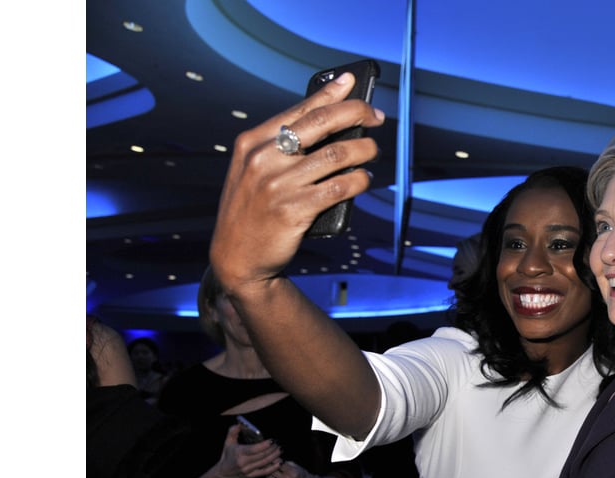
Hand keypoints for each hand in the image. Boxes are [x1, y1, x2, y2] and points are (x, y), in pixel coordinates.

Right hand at [209, 70, 385, 292]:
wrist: (236, 257)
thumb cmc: (253, 210)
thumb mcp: (254, 171)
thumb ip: (282, 147)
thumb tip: (330, 123)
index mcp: (252, 142)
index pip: (299, 109)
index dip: (331, 93)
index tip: (352, 83)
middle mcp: (263, 159)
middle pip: (321, 123)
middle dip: (356, 113)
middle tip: (377, 116)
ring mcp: (278, 185)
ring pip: (336, 155)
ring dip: (364, 149)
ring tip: (373, 150)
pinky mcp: (293, 210)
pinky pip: (339, 188)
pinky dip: (358, 180)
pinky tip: (364, 179)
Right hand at [214, 423, 282, 477]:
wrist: (224, 473)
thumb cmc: (227, 456)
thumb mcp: (228, 443)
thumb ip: (232, 432)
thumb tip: (238, 425)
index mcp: (239, 453)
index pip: (254, 449)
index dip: (265, 445)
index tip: (272, 440)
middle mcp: (244, 462)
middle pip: (262, 455)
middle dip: (272, 449)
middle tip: (279, 444)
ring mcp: (248, 470)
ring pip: (264, 463)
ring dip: (274, 457)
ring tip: (280, 450)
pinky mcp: (251, 476)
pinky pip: (264, 472)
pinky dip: (273, 467)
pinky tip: (279, 462)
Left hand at [266, 460, 322, 477]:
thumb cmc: (301, 473)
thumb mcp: (295, 466)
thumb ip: (285, 463)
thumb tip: (275, 459)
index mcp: (292, 472)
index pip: (279, 464)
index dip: (273, 459)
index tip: (268, 455)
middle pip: (273, 471)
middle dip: (268, 464)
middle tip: (263, 459)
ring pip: (270, 477)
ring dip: (267, 471)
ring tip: (264, 465)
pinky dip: (270, 477)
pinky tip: (268, 473)